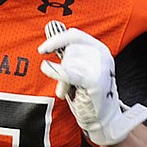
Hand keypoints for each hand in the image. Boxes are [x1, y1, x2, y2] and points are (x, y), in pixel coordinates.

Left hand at [38, 26, 146, 145]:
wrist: (103, 118)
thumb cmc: (89, 94)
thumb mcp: (81, 69)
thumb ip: (69, 52)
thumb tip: (51, 28)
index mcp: (100, 49)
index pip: (74, 36)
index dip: (56, 40)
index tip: (42, 49)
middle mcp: (102, 55)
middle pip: (69, 51)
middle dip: (62, 66)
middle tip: (66, 84)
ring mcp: (100, 67)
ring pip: (67, 63)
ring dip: (62, 78)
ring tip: (70, 91)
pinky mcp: (94, 80)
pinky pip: (67, 72)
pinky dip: (55, 71)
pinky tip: (46, 68)